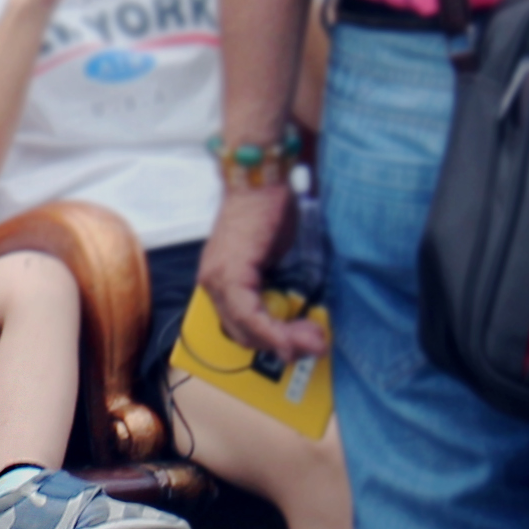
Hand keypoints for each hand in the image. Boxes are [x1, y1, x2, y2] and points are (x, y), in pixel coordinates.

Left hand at [195, 183, 322, 360]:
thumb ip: (279, 289)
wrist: (261, 181)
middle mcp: (213, 283)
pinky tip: (293, 337)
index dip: (271, 341)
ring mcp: (217, 278)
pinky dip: (272, 330)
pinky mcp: (229, 273)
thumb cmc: (270, 214)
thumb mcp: (276, 260)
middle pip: (242, 333)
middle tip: (315, 346)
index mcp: (221, 281)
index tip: (302, 346)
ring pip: (245, 328)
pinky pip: (247, 314)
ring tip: (314, 341)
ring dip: (282, 340)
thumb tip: (300, 320)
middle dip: (281, 346)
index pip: (240, 326)